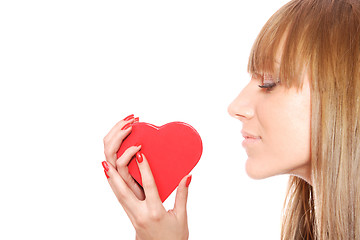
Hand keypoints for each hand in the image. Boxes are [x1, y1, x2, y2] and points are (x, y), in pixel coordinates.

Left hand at [102, 115, 190, 239]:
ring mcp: (133, 217)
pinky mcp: (131, 218)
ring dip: (111, 179)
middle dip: (115, 174)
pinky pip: (121, 200)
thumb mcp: (182, 217)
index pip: (149, 187)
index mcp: (155, 212)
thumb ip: (182, 195)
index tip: (140, 155)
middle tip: (108, 158)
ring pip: (118, 195)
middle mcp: (140, 214)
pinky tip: (113, 178)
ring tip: (105, 164)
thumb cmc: (174, 238)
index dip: (144, 170)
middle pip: (123, 191)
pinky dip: (115, 187)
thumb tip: (187, 176)